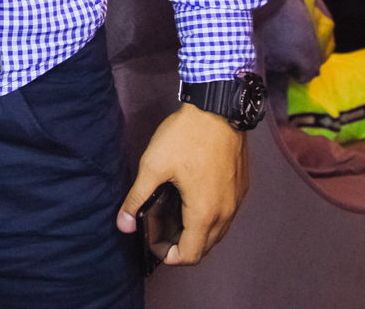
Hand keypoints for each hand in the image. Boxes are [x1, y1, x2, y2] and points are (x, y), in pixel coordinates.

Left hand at [115, 103, 248, 264]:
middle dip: (183, 246)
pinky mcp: (241, 187)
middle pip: (206, 246)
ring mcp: (236, 200)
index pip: (191, 255)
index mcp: (205, 213)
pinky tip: (192, 199)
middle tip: (161, 230)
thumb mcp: (153, 166)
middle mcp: (226, 212)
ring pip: (218, 231)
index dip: (170, 256)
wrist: (219, 109)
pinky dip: (211, 217)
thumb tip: (123, 224)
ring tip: (175, 216)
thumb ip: (137, 198)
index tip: (155, 243)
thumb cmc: (186, 137)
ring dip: (198, 233)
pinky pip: (226, 214)